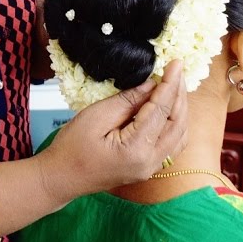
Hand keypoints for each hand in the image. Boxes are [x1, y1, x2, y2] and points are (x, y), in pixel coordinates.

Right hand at [34, 59, 188, 203]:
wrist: (61, 177)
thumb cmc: (71, 148)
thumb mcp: (96, 116)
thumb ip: (127, 101)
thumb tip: (151, 85)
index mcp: (136, 149)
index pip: (161, 110)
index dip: (170, 84)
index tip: (176, 63)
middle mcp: (149, 162)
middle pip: (177, 123)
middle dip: (179, 94)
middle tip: (177, 70)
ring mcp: (150, 168)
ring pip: (179, 135)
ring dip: (180, 109)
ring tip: (175, 86)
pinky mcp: (147, 168)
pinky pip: (172, 145)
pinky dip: (176, 125)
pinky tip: (170, 110)